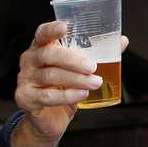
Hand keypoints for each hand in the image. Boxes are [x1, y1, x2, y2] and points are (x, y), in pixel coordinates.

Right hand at [12, 21, 128, 146]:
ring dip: (76, 79)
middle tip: (92, 66)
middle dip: (72, 60)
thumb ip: (97, 55)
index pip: (43, 34)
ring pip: (51, 76)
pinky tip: (82, 94)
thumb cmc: (63, 89)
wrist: (49, 119)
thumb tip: (121, 41)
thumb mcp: (79, 72)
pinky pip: (48, 96)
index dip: (52, 30)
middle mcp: (30, 61)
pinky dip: (67, 95)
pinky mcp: (26, 98)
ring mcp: (26, 79)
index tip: (65, 27)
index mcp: (41, 48)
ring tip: (95, 82)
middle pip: (48, 55)